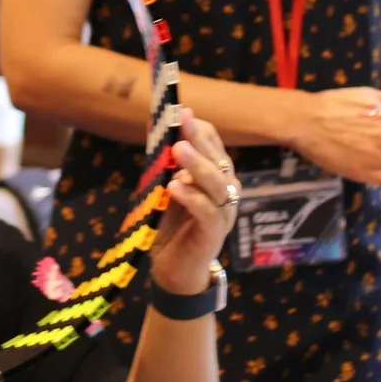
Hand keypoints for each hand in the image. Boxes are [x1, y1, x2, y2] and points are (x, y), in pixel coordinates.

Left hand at [150, 112, 236, 295]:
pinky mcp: (214, 234)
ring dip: (197, 165)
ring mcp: (224, 213)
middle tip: (182, 120)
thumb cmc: (172, 224)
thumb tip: (154, 124)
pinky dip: (192, 198)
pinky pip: (208, 212)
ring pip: (217, 183)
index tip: (180, 112)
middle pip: (219, 159)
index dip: (199, 128)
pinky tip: (175, 186)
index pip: (214, 144)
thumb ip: (164, 162)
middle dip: (200, 138)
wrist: (174, 269)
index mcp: (217, 176)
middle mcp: (226, 191)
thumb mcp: (166, 187)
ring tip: (177, 149)